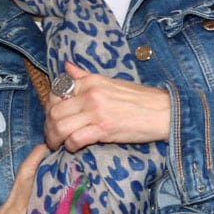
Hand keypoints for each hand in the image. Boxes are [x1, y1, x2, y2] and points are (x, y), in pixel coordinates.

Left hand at [44, 61, 170, 152]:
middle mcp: (90, 93)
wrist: (165, 111)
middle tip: (52, 136)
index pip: (56, 92)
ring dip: (55, 138)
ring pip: (60, 125)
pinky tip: (74, 147)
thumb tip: (66, 66)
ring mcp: (96, 111)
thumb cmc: (140, 99)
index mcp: (90, 81)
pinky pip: (75, 138)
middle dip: (48, 126)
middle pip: (54, 111)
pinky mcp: (104, 128)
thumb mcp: (110, 82)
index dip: (49, 108)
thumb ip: (85, 76)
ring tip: (58, 144)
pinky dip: (70, 145)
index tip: (52, 118)